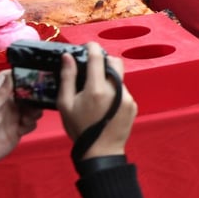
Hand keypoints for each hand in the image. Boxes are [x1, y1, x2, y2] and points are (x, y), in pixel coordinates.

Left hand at [0, 70, 41, 163]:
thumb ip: (1, 93)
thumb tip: (10, 75)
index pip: (8, 79)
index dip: (19, 75)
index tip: (30, 77)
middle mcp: (7, 105)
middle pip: (27, 94)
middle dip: (34, 97)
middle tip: (36, 102)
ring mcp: (13, 117)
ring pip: (32, 108)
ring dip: (34, 112)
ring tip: (27, 118)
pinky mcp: (18, 129)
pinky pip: (31, 123)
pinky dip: (31, 125)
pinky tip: (22, 128)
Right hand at [57, 42, 135, 159]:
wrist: (101, 151)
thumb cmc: (79, 129)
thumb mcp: (66, 104)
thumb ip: (67, 78)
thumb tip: (68, 57)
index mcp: (97, 89)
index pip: (98, 58)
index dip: (93, 47)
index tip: (88, 46)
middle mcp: (116, 90)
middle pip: (115, 63)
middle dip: (104, 60)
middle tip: (92, 67)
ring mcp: (127, 97)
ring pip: (119, 78)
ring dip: (108, 80)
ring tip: (96, 94)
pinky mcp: (133, 104)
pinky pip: (123, 91)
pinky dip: (114, 92)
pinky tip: (104, 106)